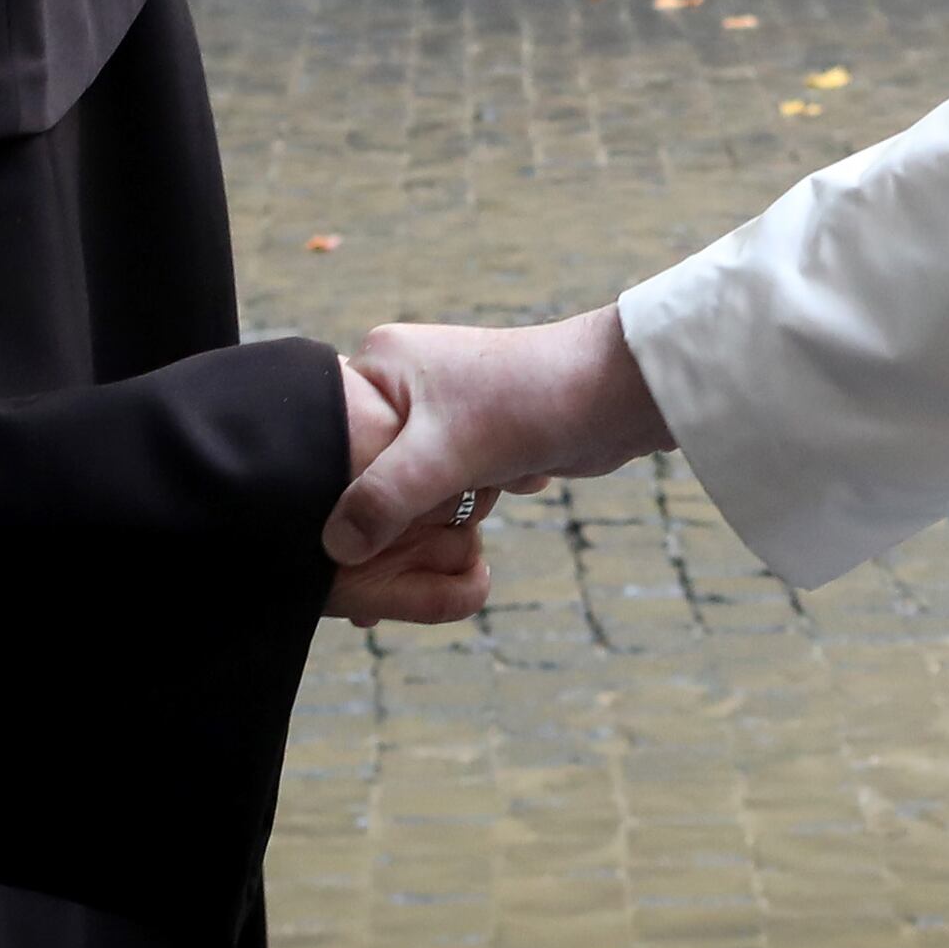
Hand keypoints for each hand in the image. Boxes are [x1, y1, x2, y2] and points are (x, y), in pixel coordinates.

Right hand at [325, 309, 668, 567]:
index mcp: (381, 362)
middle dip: (378, 518)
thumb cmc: (530, 404)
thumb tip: (333, 549)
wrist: (620, 395)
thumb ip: (383, 500)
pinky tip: (449, 547)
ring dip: (419, 519)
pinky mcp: (478, 433)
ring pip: (411, 481)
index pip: (328, 434)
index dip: (329, 494)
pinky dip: (454, 513)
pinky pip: (447, 485)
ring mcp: (443, 407)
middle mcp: (406, 379)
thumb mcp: (444, 457)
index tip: (329, 551)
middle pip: (367, 463)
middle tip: (358, 585)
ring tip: (396, 576)